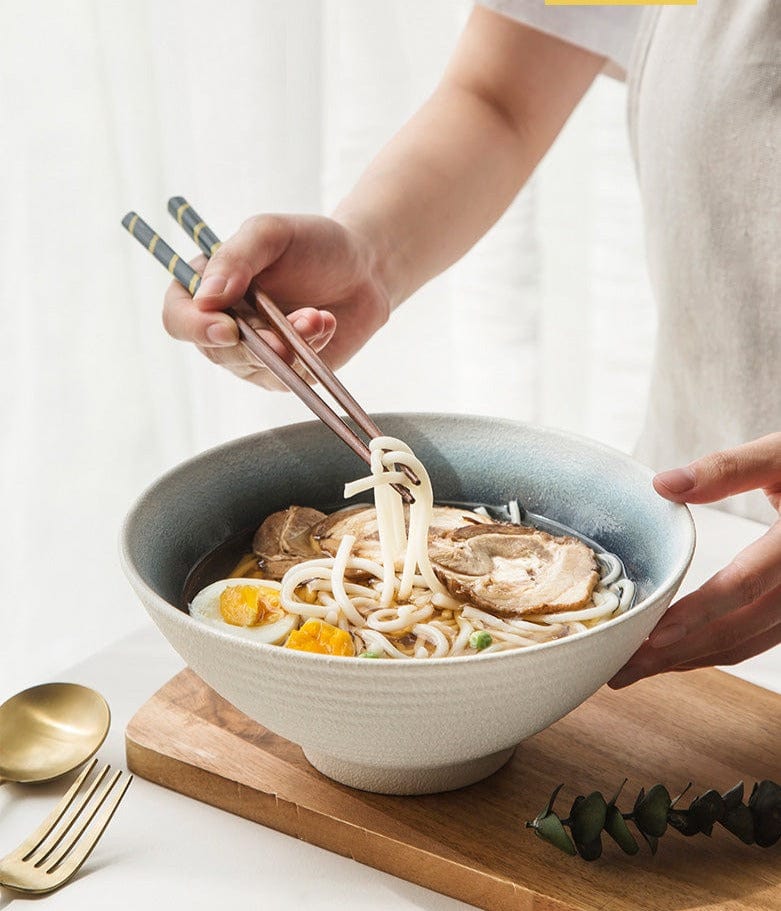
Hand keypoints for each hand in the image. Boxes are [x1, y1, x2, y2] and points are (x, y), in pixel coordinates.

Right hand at [162, 214, 390, 389]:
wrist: (363, 269)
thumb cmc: (313, 244)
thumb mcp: (271, 234)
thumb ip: (235, 258)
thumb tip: (205, 297)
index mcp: (205, 288)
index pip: (177, 318)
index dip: (195, 327)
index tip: (226, 327)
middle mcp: (222, 325)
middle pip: (215, 351)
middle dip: (254, 343)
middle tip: (287, 331)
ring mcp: (252, 354)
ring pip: (254, 367)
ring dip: (288, 345)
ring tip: (317, 316)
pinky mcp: (284, 373)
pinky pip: (288, 377)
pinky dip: (308, 353)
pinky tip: (326, 323)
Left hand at [609, 433, 780, 687]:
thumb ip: (727, 469)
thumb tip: (664, 483)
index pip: (744, 586)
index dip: (697, 613)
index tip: (653, 635)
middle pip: (737, 629)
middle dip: (676, 654)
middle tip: (622, 669)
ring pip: (746, 644)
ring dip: (692, 659)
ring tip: (638, 669)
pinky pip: (757, 640)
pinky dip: (715, 650)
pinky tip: (679, 652)